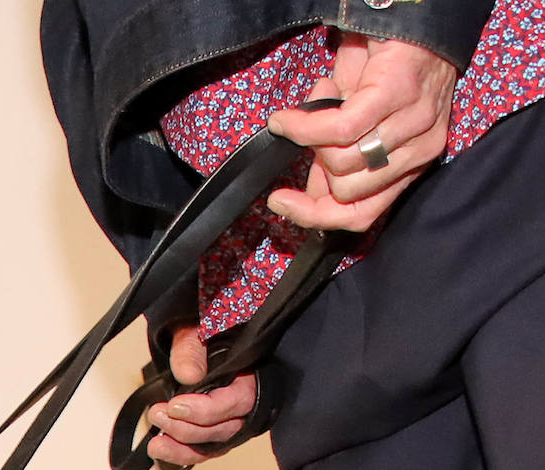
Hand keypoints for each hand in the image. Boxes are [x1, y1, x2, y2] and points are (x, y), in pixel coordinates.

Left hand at [146, 324, 257, 467]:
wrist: (195, 336)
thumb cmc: (202, 330)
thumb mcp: (196, 329)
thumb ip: (192, 349)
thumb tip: (188, 375)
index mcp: (251, 373)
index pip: (239, 401)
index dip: (208, 409)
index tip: (176, 406)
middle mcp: (246, 401)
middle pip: (227, 429)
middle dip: (189, 429)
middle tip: (159, 415)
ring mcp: (230, 419)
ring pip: (215, 445)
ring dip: (183, 448)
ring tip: (156, 444)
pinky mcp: (213, 430)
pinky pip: (203, 450)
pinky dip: (181, 454)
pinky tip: (160, 451)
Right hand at [266, 34, 455, 231]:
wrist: (409, 20)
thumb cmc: (384, 69)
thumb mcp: (358, 125)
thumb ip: (337, 158)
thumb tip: (310, 187)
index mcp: (412, 163)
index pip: (363, 214)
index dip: (314, 217)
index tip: (280, 203)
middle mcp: (421, 150)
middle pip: (347, 193)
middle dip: (315, 170)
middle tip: (308, 141)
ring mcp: (414, 124)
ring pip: (342, 163)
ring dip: (311, 142)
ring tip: (306, 117)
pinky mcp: (397, 95)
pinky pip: (339, 129)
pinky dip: (304, 125)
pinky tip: (287, 118)